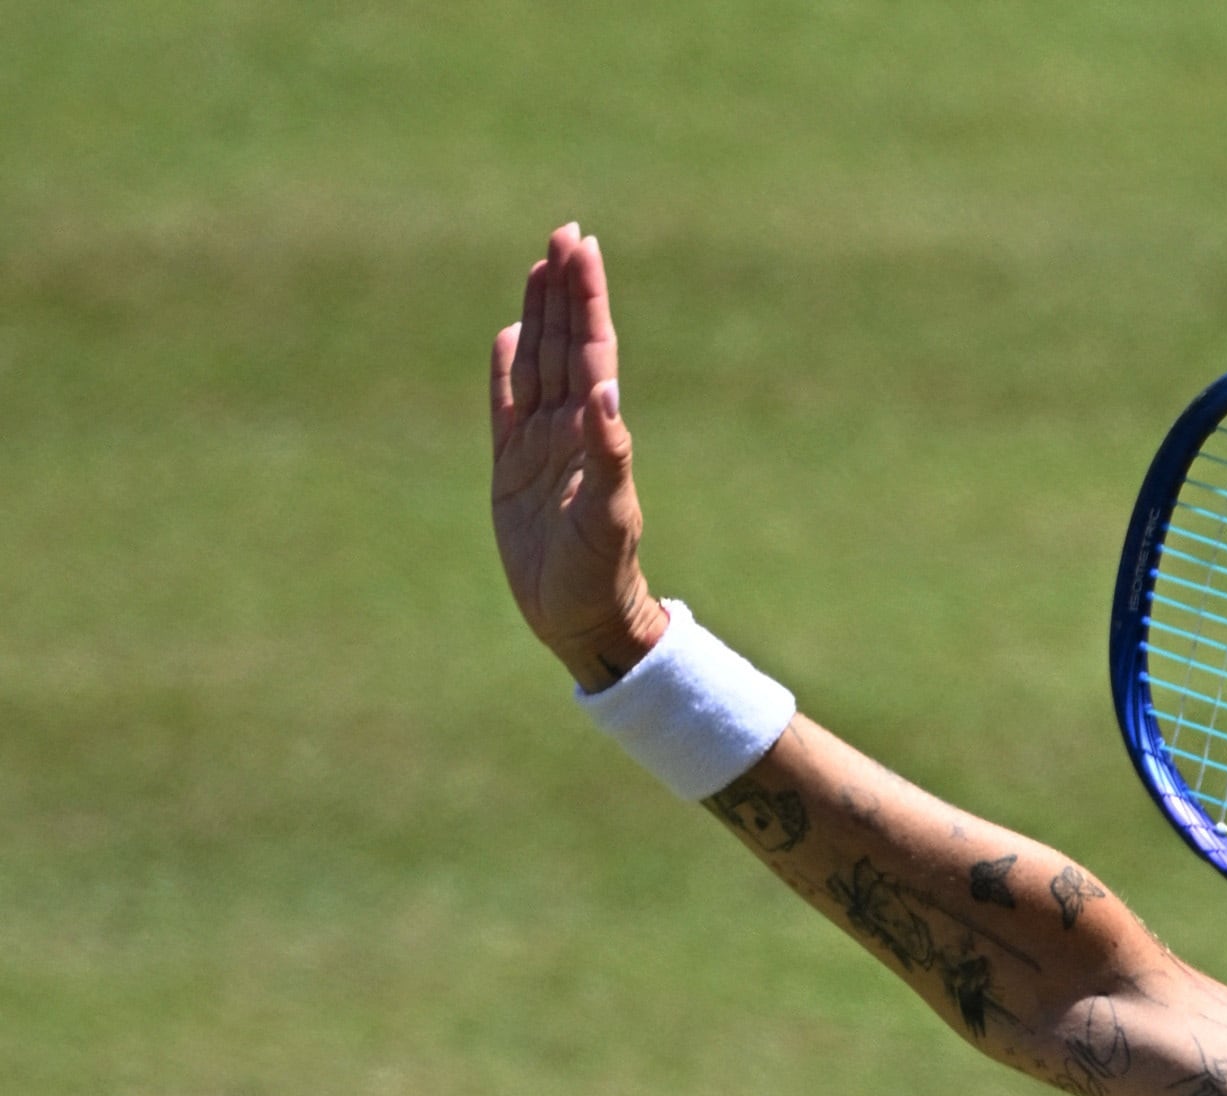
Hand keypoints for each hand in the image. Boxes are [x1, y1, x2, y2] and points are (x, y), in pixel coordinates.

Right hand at [490, 224, 667, 688]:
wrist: (582, 618)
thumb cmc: (601, 572)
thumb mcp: (607, 515)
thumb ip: (609, 453)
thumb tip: (606, 392)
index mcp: (593, 431)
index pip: (590, 348)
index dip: (585, 298)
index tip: (582, 246)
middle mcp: (568, 428)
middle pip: (563, 342)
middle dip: (565, 289)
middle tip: (565, 232)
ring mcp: (539, 445)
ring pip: (535, 362)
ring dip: (537, 315)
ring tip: (541, 267)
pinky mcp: (513, 468)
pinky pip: (505, 404)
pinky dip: (504, 367)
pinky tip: (507, 334)